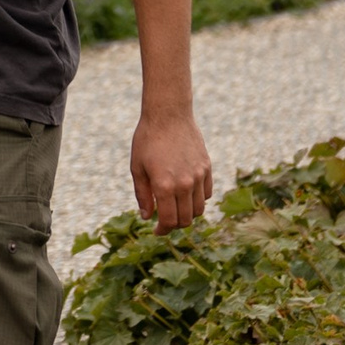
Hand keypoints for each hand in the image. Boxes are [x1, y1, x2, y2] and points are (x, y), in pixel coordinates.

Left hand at [129, 110, 212, 233]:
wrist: (168, 114)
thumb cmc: (147, 139)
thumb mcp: (137, 168)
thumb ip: (143, 195)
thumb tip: (147, 217)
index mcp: (165, 186)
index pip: (169, 221)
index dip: (162, 230)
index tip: (156, 230)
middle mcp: (185, 184)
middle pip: (186, 219)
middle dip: (174, 224)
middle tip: (164, 220)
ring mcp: (198, 176)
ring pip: (199, 209)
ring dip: (187, 214)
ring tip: (175, 207)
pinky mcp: (207, 167)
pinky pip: (207, 193)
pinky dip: (198, 199)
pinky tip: (186, 194)